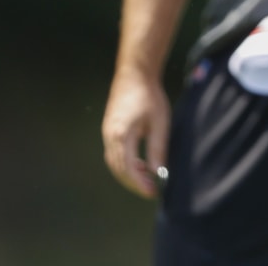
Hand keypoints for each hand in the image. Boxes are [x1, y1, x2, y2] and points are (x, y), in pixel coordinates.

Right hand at [102, 68, 169, 198]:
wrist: (135, 75)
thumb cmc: (149, 96)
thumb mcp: (159, 123)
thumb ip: (157, 149)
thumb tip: (158, 172)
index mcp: (121, 136)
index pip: (128, 169)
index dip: (139, 184)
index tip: (153, 192)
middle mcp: (110, 137)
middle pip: (119, 169)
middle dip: (134, 183)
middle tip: (152, 190)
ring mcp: (107, 134)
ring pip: (115, 163)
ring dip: (130, 174)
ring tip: (148, 179)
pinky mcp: (109, 130)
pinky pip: (115, 154)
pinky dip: (126, 164)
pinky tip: (141, 164)